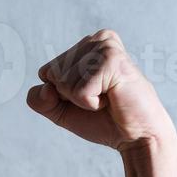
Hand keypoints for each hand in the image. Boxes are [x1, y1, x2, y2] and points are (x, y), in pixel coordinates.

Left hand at [27, 30, 176, 156]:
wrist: (137, 137)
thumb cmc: (102, 120)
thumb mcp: (60, 110)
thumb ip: (39, 99)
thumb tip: (47, 87)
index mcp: (86, 45)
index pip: (45, 72)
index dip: (61, 95)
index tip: (90, 96)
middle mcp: (97, 39)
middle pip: (52, 75)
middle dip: (70, 97)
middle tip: (102, 98)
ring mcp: (105, 47)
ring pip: (63, 82)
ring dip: (82, 100)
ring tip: (109, 97)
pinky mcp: (112, 60)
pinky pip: (77, 91)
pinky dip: (90, 103)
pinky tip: (113, 98)